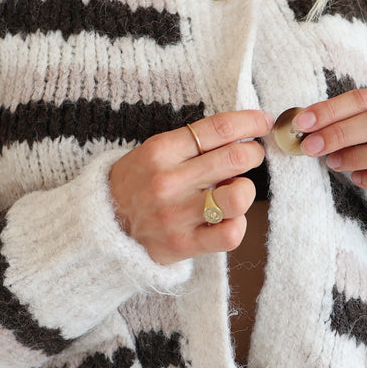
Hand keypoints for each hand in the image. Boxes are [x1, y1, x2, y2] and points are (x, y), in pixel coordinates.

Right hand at [108, 110, 272, 264]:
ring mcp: (176, 215)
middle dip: (253, 154)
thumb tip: (241, 136)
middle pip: (235, 159)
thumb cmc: (136, 185)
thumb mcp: (153, 152)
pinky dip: (238, 224)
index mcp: (160, 151)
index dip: (250, 122)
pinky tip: (227, 218)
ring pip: (238, 196)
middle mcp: (168, 182)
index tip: (264, 122)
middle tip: (251, 156)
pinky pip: (231, 234)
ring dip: (246, 189)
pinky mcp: (183, 245)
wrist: (102, 227)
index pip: (218, 128)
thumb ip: (193, 144)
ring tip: (234, 189)